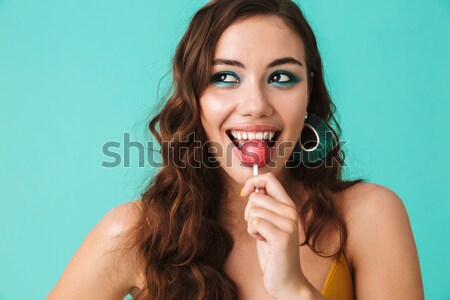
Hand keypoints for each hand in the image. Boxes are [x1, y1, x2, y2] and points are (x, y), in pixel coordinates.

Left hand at [242, 172, 308, 298]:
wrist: (286, 279)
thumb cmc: (273, 250)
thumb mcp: (269, 222)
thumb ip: (264, 205)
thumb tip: (252, 187)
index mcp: (289, 205)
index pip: (270, 179)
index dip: (253, 182)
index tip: (246, 193)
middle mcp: (291, 211)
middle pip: (256, 197)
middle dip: (248, 213)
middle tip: (258, 228)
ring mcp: (288, 224)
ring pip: (253, 211)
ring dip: (251, 225)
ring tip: (262, 236)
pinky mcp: (282, 237)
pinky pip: (255, 223)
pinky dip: (252, 233)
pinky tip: (262, 241)